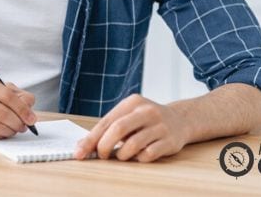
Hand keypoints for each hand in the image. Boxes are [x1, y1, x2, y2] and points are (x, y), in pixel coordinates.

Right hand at [0, 75, 35, 140]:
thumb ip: (16, 93)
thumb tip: (29, 105)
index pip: (6, 95)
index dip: (22, 108)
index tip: (31, 117)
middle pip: (3, 112)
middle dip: (19, 121)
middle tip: (25, 125)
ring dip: (11, 130)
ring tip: (15, 128)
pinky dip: (1, 135)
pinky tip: (2, 130)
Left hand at [74, 94, 189, 162]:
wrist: (181, 119)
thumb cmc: (146, 120)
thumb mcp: (128, 116)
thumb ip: (108, 128)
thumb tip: (83, 145)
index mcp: (132, 103)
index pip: (106, 121)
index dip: (91, 139)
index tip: (79, 152)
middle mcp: (146, 111)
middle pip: (118, 129)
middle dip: (104, 146)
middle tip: (101, 156)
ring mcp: (160, 126)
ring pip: (133, 144)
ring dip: (122, 155)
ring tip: (122, 155)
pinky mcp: (170, 140)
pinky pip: (148, 154)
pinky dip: (139, 159)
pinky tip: (139, 155)